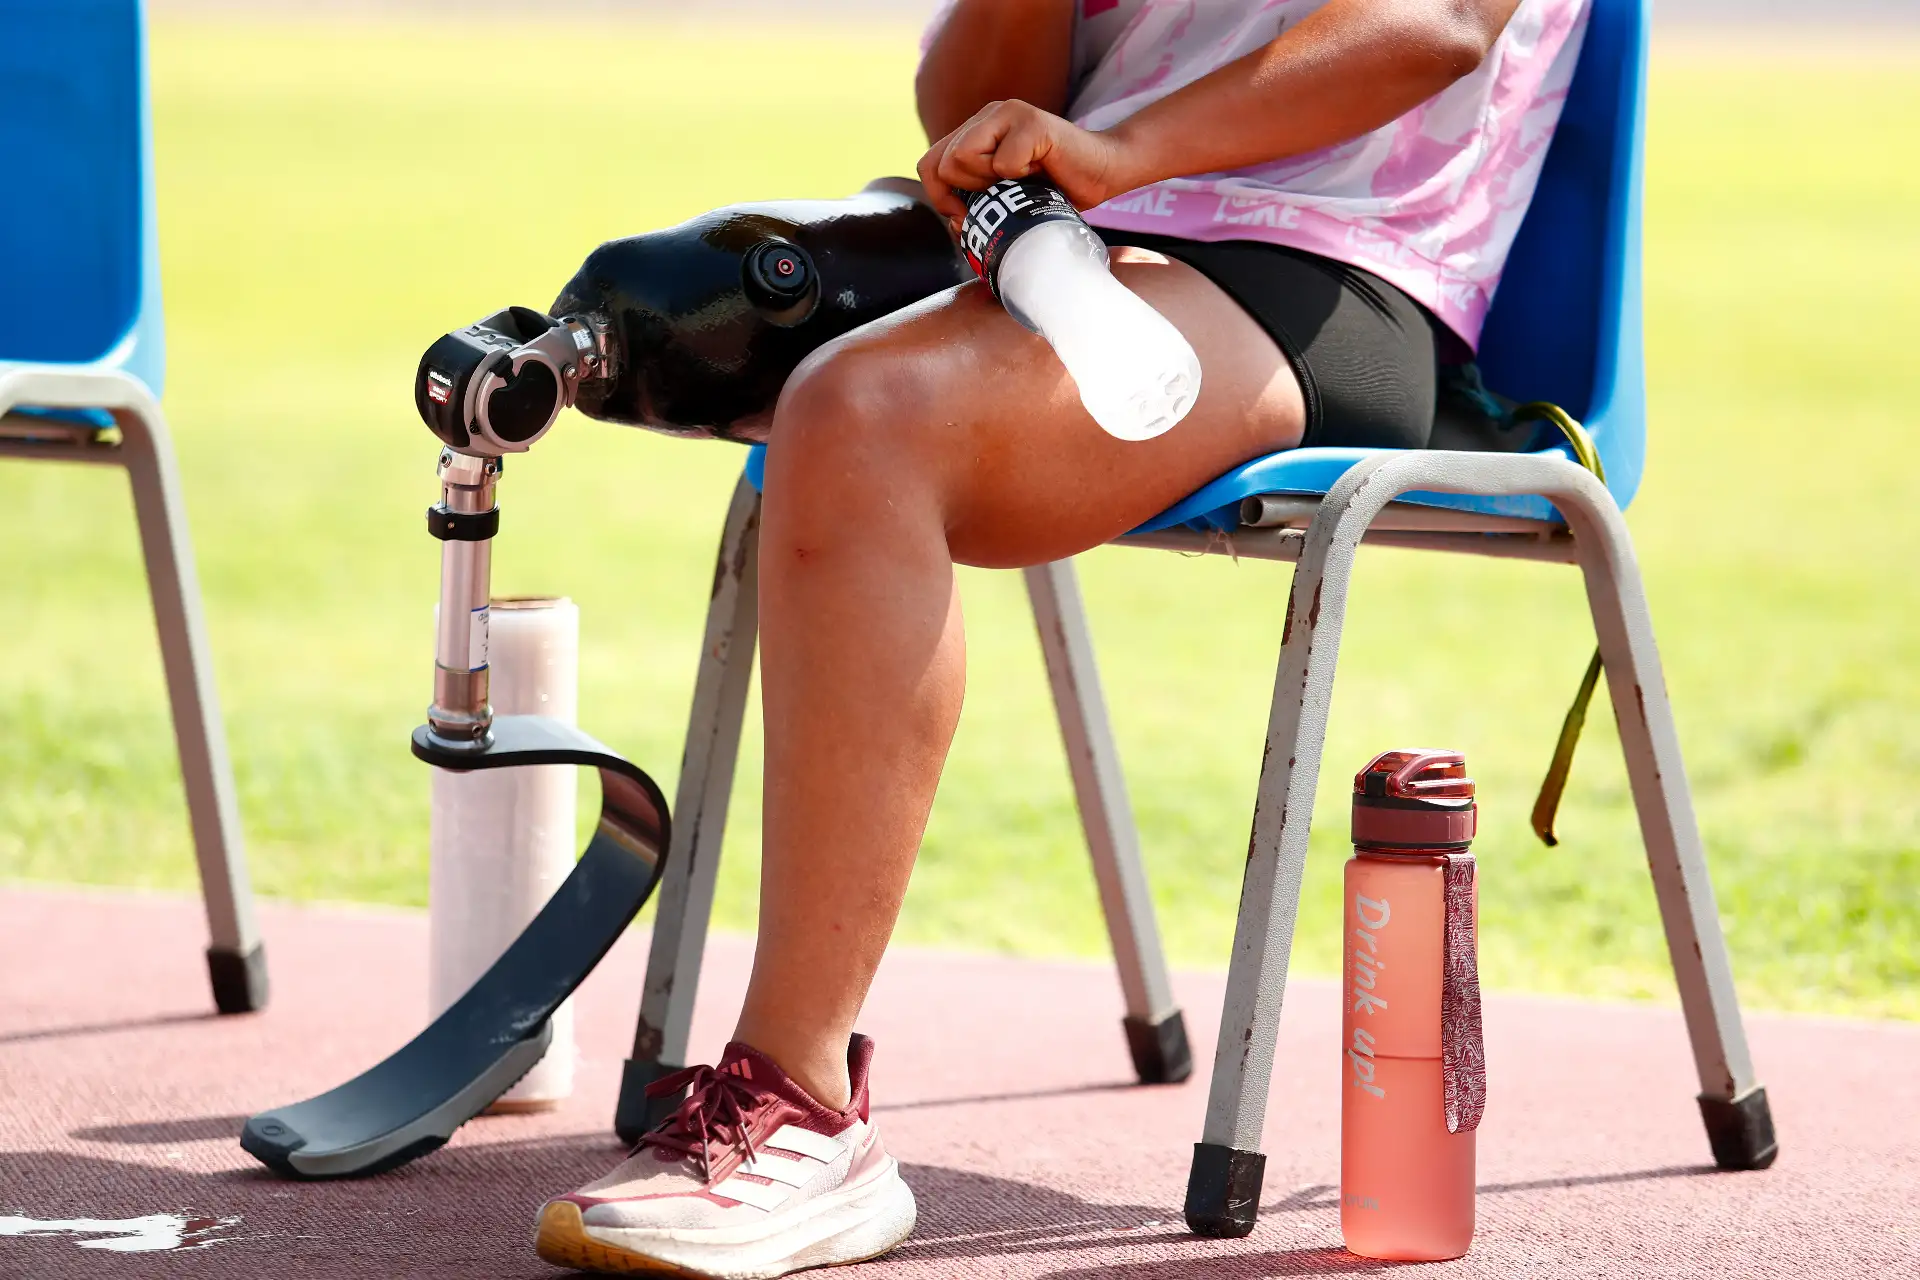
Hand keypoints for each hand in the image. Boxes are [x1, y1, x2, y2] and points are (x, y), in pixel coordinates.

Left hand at [916, 99, 1133, 227]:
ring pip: (962, 157)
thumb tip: (955, 223)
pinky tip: (1041, 171)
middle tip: (1001, 195)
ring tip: (1021, 179)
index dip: (939, 197)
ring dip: (991, 183)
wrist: (1105, 172)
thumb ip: (975, 204)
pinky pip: (1002, 161)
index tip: (965, 215)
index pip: (929, 164)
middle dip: (966, 193)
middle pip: (943, 163)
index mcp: (975, 132)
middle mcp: (988, 116)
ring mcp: (1008, 114)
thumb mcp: (1005, 199)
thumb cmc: (1056, 190)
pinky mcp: (1031, 122)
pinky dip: (1020, 177)